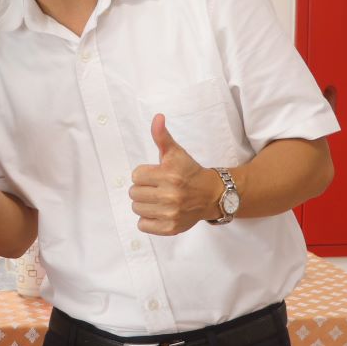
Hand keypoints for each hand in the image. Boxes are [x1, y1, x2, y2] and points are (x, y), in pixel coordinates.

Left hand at [129, 114, 220, 235]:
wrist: (211, 195)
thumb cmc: (189, 172)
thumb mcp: (175, 152)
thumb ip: (162, 136)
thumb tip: (157, 117)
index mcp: (169, 175)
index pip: (136, 176)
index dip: (144, 174)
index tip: (157, 175)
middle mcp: (170, 195)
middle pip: (134, 193)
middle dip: (143, 189)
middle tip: (158, 187)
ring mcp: (170, 213)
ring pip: (136, 208)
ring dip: (144, 204)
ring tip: (158, 199)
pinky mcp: (170, 228)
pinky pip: (143, 225)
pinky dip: (148, 220)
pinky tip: (159, 211)